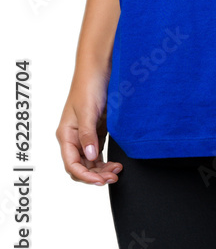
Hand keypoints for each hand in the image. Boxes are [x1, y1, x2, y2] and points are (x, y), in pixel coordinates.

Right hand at [55, 70, 122, 185]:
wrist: (99, 68)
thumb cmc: (88, 85)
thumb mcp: (87, 111)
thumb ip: (87, 135)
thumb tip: (90, 156)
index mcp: (66, 134)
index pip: (71, 164)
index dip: (85, 175)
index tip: (100, 180)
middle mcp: (74, 137)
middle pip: (81, 165)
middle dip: (96, 175)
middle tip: (113, 176)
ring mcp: (85, 134)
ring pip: (91, 161)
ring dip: (102, 169)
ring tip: (117, 171)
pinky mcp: (97, 130)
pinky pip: (98, 152)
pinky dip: (106, 160)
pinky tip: (115, 162)